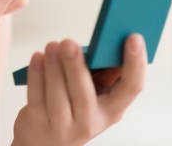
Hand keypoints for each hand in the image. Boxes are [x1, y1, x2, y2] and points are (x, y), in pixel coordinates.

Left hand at [12, 34, 146, 145]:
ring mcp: (64, 127)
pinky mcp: (39, 124)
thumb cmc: (74, 106)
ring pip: (58, 98)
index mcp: (113, 110)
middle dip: (76, 67)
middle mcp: (91, 122)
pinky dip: (36, 75)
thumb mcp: (95, 93)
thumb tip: (105, 36)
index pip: (132, 88)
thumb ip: (100, 70)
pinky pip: (37, 98)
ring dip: (53, 68)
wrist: (46, 141)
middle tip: (69, 42)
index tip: (134, 37)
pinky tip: (37, 57)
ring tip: (52, 46)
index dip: (136, 63)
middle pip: (84, 95)